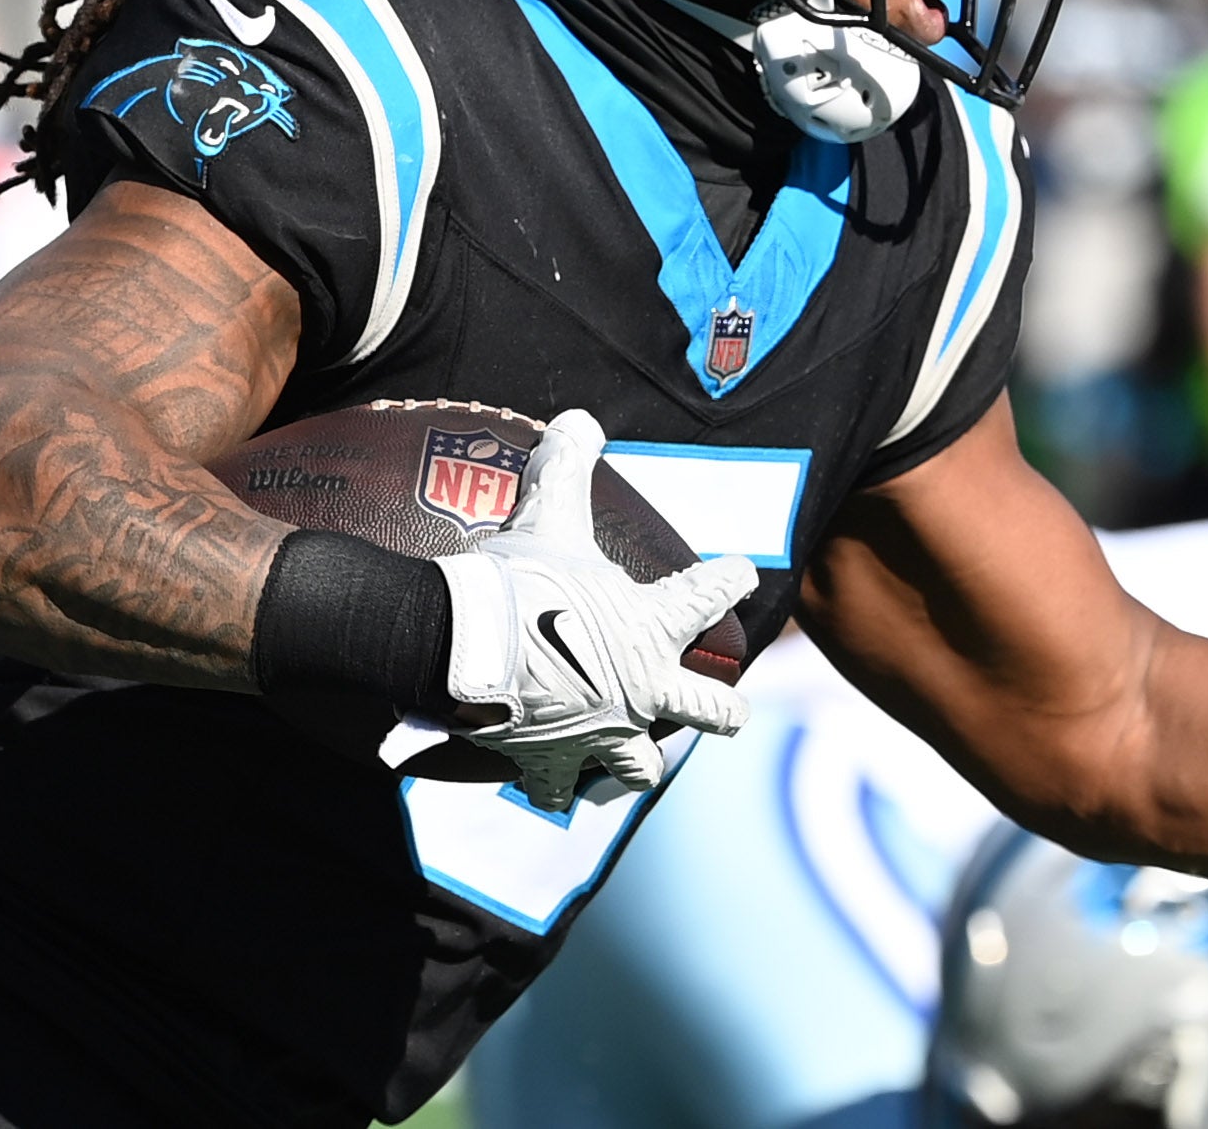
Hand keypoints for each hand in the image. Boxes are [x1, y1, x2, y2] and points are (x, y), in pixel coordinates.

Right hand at [435, 410, 756, 810]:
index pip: (711, 594)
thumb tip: (580, 418)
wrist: (465, 648)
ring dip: (637, 765)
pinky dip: (553, 784)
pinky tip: (550, 781)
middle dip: (726, 712)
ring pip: (642, 771)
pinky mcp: (556, 764)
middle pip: (712, 713)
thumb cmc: (518, 580)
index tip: (741, 572)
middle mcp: (646, 689)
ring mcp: (604, 734)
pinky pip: (559, 789)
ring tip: (632, 762)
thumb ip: (569, 467)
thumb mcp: (549, 514)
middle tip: (734, 711)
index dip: (730, 577)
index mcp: (655, 627)